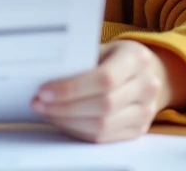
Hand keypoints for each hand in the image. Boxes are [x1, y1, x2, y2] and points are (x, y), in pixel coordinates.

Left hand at [31, 40, 169, 142]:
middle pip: (103, 106)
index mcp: (136, 58)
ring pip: (102, 126)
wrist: (146, 71)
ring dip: (68, 121)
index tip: (44, 91)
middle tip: (38, 103)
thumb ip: (80, 59)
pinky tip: (62, 121)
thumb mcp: (102, 48)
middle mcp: (147, 86)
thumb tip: (44, 72)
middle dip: (65, 107)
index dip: (72, 88)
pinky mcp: (138, 130)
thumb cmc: (115, 56)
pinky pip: (104, 137)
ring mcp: (145, 111)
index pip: (104, 79)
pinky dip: (78, 131)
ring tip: (46, 112)